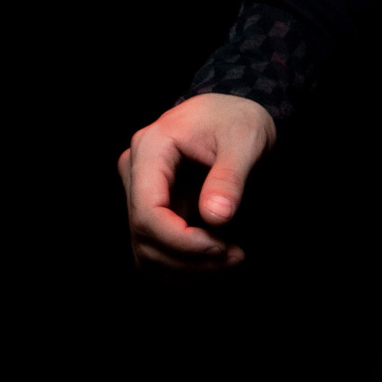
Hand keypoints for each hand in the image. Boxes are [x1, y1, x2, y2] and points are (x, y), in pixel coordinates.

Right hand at [118, 93, 276, 270]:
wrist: (235, 114)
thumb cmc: (240, 119)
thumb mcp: (246, 139)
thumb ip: (230, 176)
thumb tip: (216, 218)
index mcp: (150, 148)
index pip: (147, 212)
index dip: (180, 241)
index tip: (220, 248)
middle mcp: (135, 170)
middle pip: (144, 236)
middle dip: (189, 259)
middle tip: (235, 258)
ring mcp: (139, 190)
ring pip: (146, 250)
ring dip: (187, 267)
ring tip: (232, 260)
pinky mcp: (151, 207)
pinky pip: (156, 248)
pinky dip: (184, 263)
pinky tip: (217, 261)